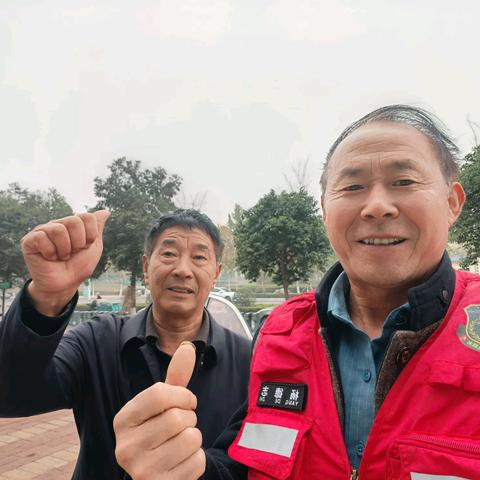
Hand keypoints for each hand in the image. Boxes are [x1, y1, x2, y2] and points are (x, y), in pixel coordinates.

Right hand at [21, 210, 109, 315]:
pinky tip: (49, 258)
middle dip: (78, 243)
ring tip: (61, 257)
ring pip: (58, 230)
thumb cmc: (78, 267)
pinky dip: (50, 253)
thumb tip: (106, 211)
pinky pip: (42, 238)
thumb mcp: (93, 247)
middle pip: (74, 221)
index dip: (90, 236)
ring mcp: (42, 231)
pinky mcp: (29, 240)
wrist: (64, 285)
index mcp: (72, 224)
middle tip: (72, 253)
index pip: (87, 217)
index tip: (85, 247)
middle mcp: (57, 224)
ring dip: (64, 249)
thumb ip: (97, 228)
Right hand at [114, 342, 205, 479]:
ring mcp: (140, 471)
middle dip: (190, 418)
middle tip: (181, 427)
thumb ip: (175, 377)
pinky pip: (197, 462)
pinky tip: (182, 462)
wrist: (157, 475)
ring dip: (194, 438)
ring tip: (181, 443)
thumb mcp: (164, 405)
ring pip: (191, 438)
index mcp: (123, 419)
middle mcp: (124, 446)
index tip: (186, 401)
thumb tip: (188, 346)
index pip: (159, 393)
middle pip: (178, 417)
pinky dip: (197, 459)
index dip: (182, 394)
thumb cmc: (162, 430)